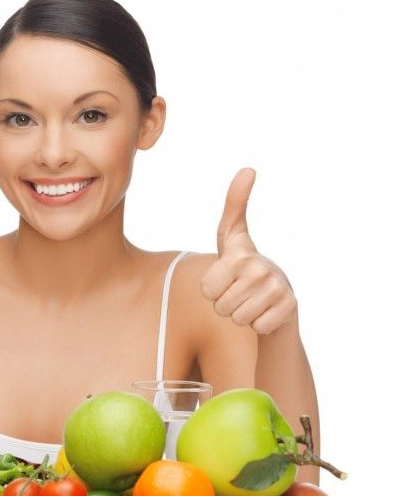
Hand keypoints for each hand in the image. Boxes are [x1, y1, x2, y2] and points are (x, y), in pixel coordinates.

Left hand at [200, 168, 297, 334]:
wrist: (279, 294)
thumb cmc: (245, 264)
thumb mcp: (232, 236)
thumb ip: (234, 204)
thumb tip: (248, 168)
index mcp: (241, 255)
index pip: (207, 289)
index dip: (213, 289)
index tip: (228, 278)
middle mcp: (261, 269)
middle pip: (220, 306)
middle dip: (226, 304)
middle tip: (241, 292)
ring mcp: (277, 289)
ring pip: (236, 318)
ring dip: (241, 315)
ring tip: (252, 300)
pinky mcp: (289, 307)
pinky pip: (257, 327)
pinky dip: (259, 324)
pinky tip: (265, 311)